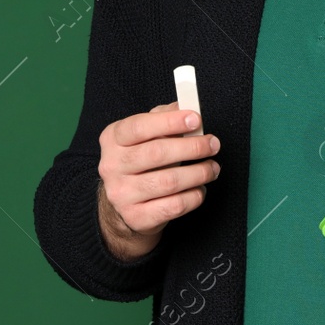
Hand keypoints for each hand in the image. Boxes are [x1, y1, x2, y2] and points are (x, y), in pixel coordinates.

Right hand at [97, 101, 220, 260]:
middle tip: (212, 144)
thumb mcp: (144, 135)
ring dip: (198, 173)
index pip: (139, 127)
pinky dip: (194, 196)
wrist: (125, 203)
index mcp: (113, 139)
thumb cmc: (141, 162)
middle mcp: (112, 166)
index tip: (196, 119)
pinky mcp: (136, 217)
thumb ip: (163, 117)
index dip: (170, 122)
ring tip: (212, 168)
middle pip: (156, 153)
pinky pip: (174, 206)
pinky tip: (200, 189)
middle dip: (192, 147)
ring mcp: (121, 194)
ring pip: (168, 182)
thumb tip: (187, 107)